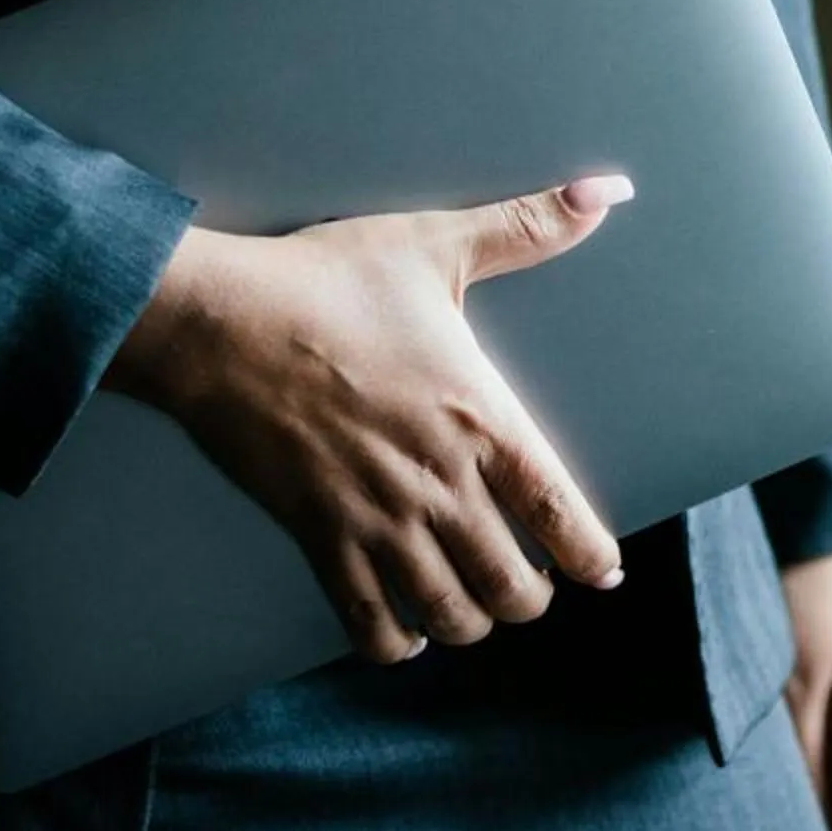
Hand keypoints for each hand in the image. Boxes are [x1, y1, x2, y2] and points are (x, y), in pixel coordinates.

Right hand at [104, 175, 633, 663]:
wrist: (221, 323)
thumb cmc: (329, 281)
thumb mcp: (436, 245)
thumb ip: (528, 228)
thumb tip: (610, 189)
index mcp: (479, 418)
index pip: (557, 511)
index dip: (591, 555)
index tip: (604, 573)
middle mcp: (437, 482)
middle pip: (511, 584)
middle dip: (531, 597)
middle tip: (532, 587)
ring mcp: (377, 518)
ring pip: (449, 613)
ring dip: (472, 623)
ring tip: (477, 609)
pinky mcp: (318, 536)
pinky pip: (368, 623)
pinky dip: (395, 642)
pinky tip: (407, 631)